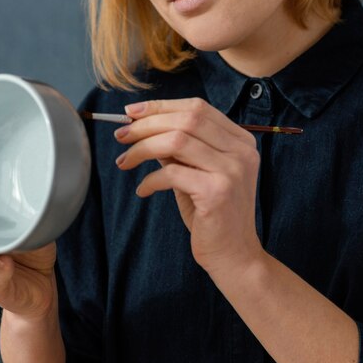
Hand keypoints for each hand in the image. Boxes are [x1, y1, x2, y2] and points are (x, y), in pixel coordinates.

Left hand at [115, 97, 263, 275]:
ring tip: (125, 160)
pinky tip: (143, 189)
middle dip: (147, 123)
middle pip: (187, 118)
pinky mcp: (217, 191)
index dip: (161, 106)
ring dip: (143, 147)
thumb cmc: (213, 215)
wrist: (235, 257)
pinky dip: (150, 179)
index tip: (132, 112)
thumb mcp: (198, 173)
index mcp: (240, 141)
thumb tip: (144, 127)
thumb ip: (180, 149)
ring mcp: (232, 170)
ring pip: (177, 140)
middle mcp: (241, 150)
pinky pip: (172, 173)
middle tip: (121, 135)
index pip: (198, 107)